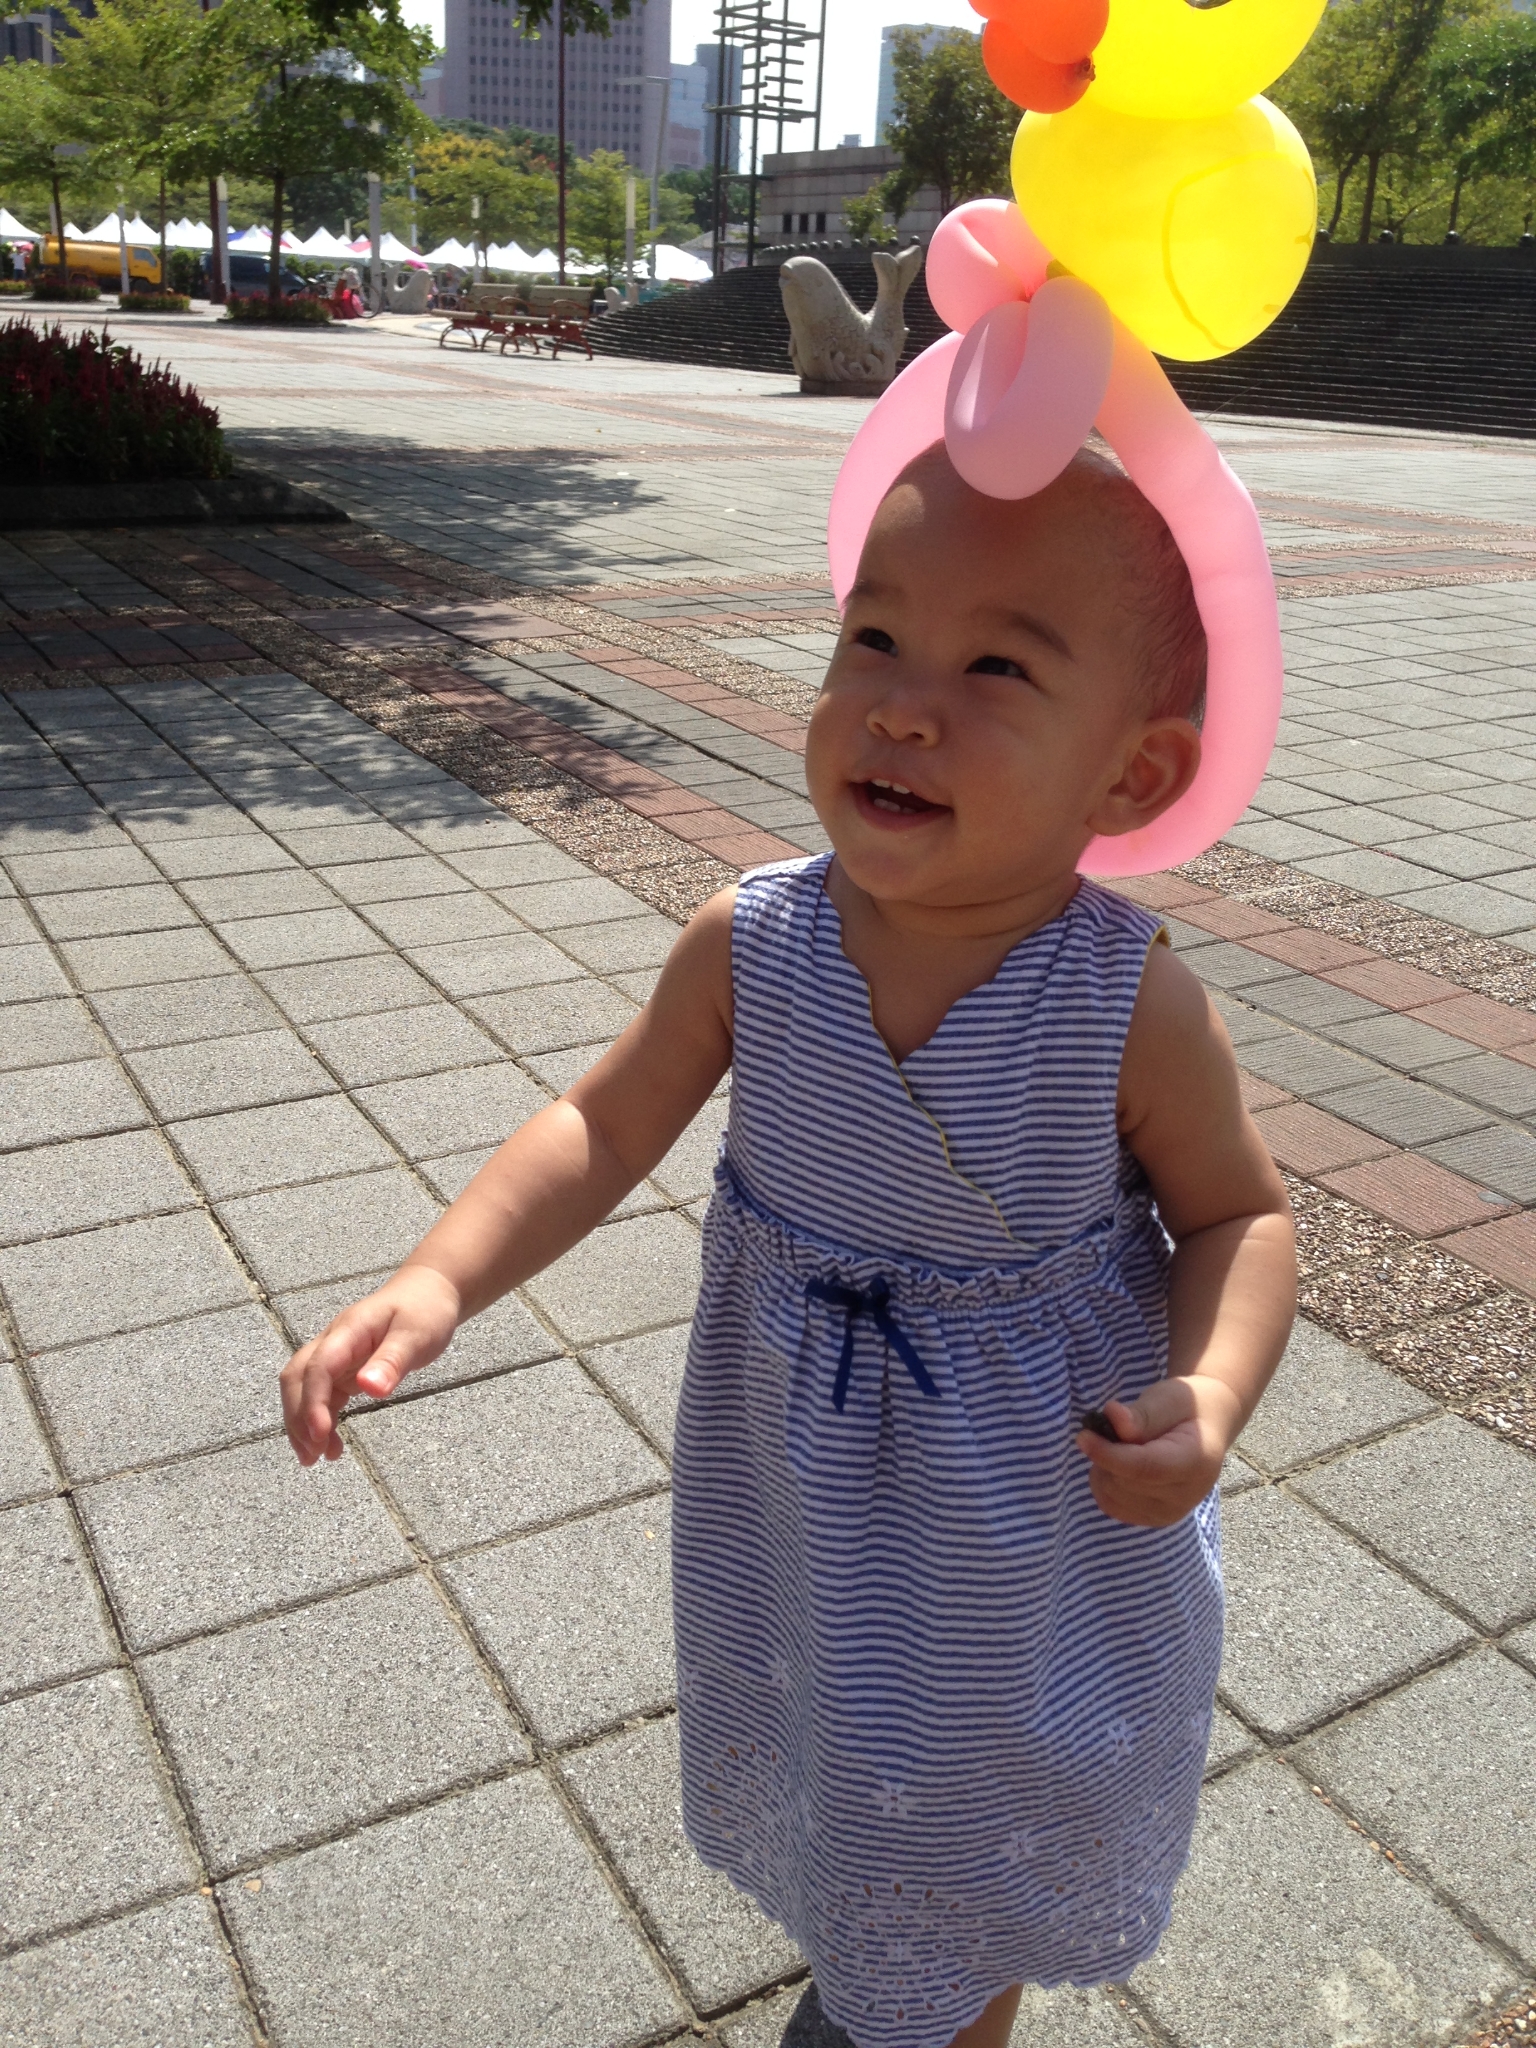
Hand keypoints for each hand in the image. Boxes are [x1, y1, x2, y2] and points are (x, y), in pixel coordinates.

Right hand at [279, 1265, 460, 1466]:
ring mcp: (335, 1356)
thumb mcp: (417, 1335)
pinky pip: (321, 1395)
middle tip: (311, 1454)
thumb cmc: (424, 1311)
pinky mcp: (343, 1368)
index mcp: (349, 1330)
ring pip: (303, 1389)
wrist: (427, 1293)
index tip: (320, 1433)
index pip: (318, 1367)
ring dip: (302, 1422)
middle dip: (298, 1417)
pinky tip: (329, 1442)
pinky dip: (320, 1419)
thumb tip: (370, 1389)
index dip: (313, 1401)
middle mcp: (333, 1342)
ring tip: (315, 1458)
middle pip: (297, 1378)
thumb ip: (393, 1361)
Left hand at [1075, 1374, 1242, 1527]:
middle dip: (1106, 1455)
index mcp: (1196, 1463)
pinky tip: (1117, 1465)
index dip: (1108, 1454)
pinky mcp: (1155, 1520)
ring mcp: (1170, 1513)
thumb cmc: (1186, 1408)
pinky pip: (1111, 1506)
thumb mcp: (1169, 1398)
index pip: (1144, 1468)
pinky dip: (1105, 1484)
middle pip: (1124, 1482)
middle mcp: (1186, 1496)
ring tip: (1122, 1447)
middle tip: (1114, 1430)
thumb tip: (1112, 1417)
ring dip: (1104, 1469)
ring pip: (1112, 1496)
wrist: (1207, 1427)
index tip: (1084, 1435)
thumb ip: (1142, 1413)